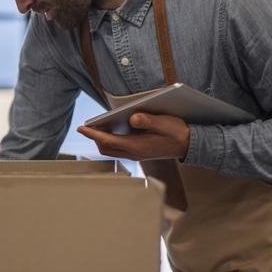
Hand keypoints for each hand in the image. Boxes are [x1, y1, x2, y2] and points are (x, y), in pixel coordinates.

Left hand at [76, 112, 190, 160]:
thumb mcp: (165, 123)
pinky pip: (119, 149)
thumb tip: (133, 118)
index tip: (81, 128)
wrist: (190, 145)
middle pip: (106, 148)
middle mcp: (134, 153)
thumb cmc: (178, 133)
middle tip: (86, 126)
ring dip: (102, 141)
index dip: (93, 134)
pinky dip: (111, 141)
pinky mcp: (139, 152)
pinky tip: (112, 131)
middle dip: (94, 138)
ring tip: (96, 128)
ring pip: (111, 150)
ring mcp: (136, 154)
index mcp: (137, 146)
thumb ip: (148, 120)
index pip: (108, 141)